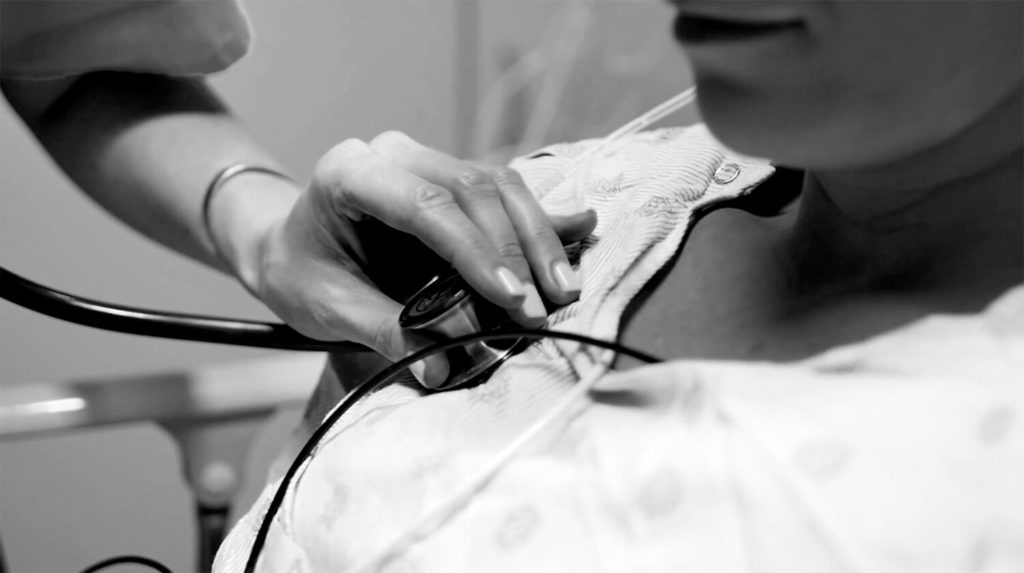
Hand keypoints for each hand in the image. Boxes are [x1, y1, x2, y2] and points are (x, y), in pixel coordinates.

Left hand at [247, 131, 595, 387]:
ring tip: (563, 289)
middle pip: (474, 188)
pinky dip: (540, 221)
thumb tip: (443, 366)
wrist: (288, 247)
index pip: (426, 204)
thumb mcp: (326, 307)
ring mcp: (428, 160)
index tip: (510, 297)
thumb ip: (384, 330)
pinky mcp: (452, 182)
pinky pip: (505, 194)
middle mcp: (395, 154)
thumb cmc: (299, 273)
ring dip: (537, 238)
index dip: (475, 251)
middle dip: (516, 250)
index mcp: (350, 172)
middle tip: (541, 309)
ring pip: (500, 185)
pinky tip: (582, 230)